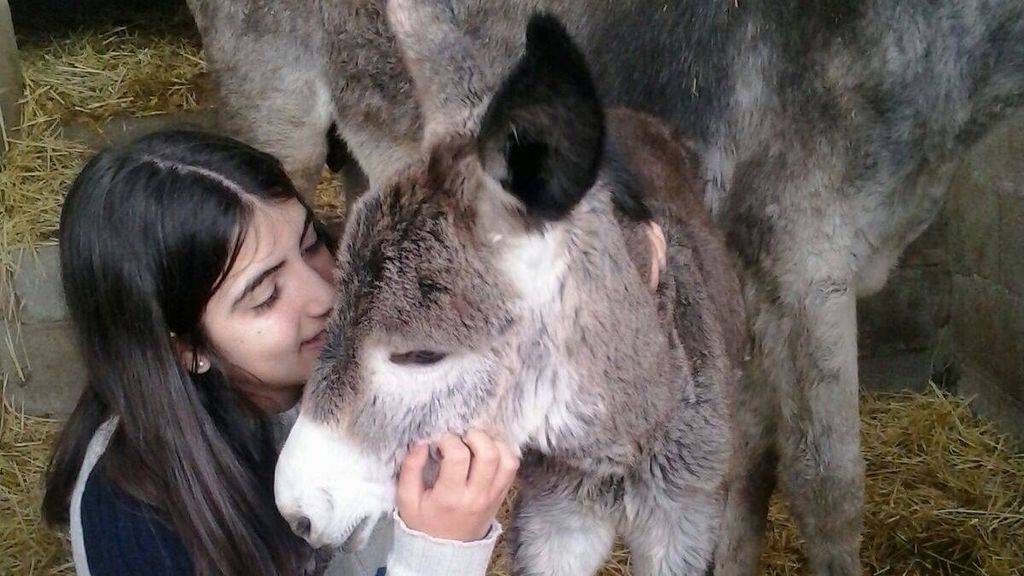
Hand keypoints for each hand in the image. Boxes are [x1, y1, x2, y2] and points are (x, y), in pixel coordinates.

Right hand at [396, 429, 518, 541]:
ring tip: (476, 442)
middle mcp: (476, 496)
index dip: (448, 440)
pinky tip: (486, 450)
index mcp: (450, 497)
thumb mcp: (407, 500)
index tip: (440, 442)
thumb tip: (420, 443)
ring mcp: (492, 496)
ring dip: (493, 442)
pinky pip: (512, 467)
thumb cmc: (424, 522)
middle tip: (462, 437)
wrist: (445, 550)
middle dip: (475, 436)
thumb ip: (410, 469)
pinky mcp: (501, 495)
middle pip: (489, 454)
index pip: (458, 457)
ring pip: (507, 459)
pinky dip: (503, 452)